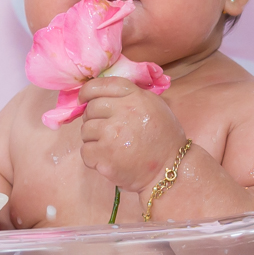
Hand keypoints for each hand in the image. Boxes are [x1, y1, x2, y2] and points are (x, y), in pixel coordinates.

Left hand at [77, 77, 186, 192]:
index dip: (88, 91)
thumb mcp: (155, 107)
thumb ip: (131, 97)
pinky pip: (85, 151)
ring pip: (85, 130)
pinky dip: (92, 157)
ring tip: (110, 148)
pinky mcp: (105, 154)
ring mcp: (112, 133)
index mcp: (136, 97)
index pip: (103, 85)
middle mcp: (123, 112)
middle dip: (93, 119)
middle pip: (91, 108)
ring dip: (93, 140)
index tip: (83, 99)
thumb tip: (102, 96)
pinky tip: (107, 160)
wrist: (170, 170)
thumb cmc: (164, 140)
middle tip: (105, 132)